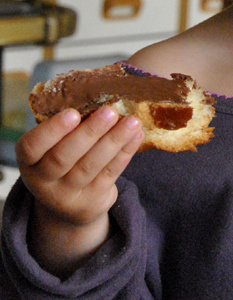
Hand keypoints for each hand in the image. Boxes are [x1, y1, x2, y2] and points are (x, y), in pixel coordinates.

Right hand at [16, 106, 143, 273]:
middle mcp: (43, 182)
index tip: (73, 113)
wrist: (68, 207)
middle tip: (109, 111)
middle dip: (89, 133)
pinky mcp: (92, 201)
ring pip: (90, 166)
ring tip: (131, 121)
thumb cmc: (61, 161)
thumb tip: (97, 93)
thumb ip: (65, 128)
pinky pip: (110, 174)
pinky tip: (136, 135)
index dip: (51, 130)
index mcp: (28, 162)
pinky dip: (125, 152)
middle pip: (63, 158)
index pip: (31, 147)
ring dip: (113, 140)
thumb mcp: (51, 149)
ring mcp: (68, 195)